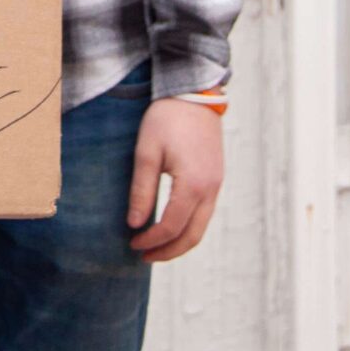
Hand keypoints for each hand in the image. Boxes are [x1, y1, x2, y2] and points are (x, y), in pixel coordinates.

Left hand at [127, 100, 223, 262]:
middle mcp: (210, 189)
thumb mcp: (146, 153)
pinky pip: (205, 213)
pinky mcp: (216, 179)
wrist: (194, 95)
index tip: (132, 243)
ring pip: (201, 227)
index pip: (171, 226)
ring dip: (180, 242)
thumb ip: (142, 190)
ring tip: (156, 246)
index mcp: (192, 185)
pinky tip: (171, 225)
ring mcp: (217, 185)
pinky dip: (189, 227)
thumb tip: (135, 224)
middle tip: (145, 256)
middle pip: (192, 236)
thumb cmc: (166, 119)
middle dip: (168, 251)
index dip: (151, 240)